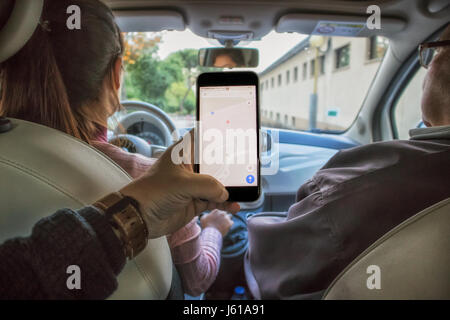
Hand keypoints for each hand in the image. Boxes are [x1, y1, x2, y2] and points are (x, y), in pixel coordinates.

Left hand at [120, 134, 239, 237]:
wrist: (140, 217)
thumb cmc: (154, 192)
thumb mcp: (183, 184)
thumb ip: (208, 186)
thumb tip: (225, 193)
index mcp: (184, 153)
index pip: (204, 137)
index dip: (219, 134)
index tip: (237, 133)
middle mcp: (190, 167)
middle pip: (216, 162)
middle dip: (231, 166)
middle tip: (247, 168)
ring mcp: (194, 185)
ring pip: (218, 183)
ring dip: (230, 188)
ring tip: (244, 192)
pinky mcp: (195, 201)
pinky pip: (215, 200)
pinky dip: (225, 203)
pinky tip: (234, 207)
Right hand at [200, 209, 233, 236]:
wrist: (211, 233)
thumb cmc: (206, 226)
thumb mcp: (203, 219)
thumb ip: (206, 215)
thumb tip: (208, 215)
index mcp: (216, 211)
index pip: (219, 211)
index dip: (218, 215)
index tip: (216, 219)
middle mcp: (222, 213)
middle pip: (225, 213)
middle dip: (223, 216)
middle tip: (221, 221)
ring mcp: (226, 218)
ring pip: (229, 216)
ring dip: (227, 219)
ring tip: (225, 224)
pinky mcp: (229, 223)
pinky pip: (231, 222)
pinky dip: (229, 225)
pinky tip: (226, 228)